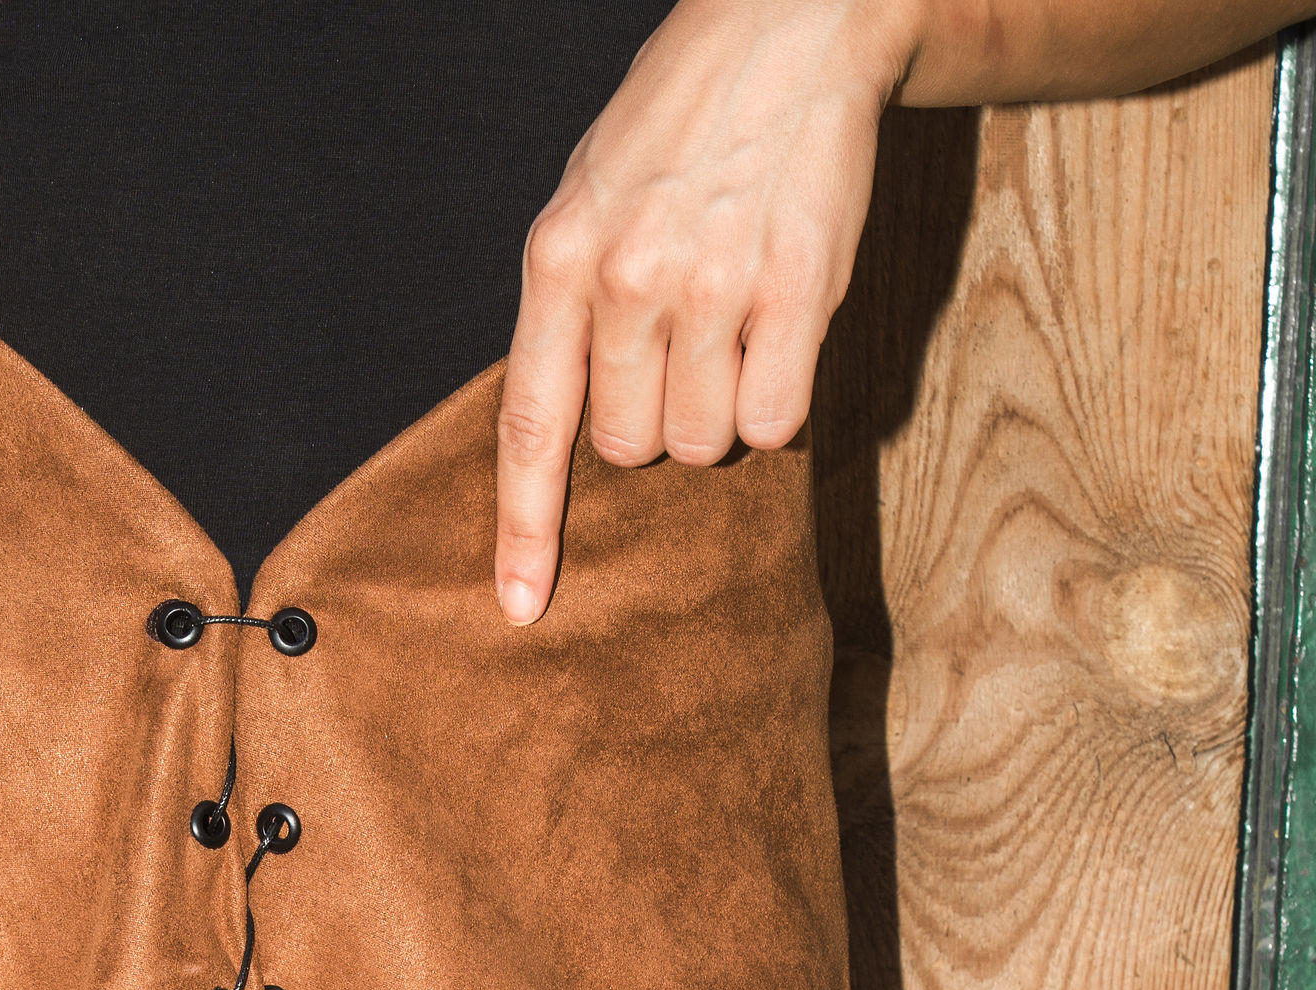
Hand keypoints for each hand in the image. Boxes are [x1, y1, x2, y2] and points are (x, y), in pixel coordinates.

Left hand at [495, 0, 900, 622]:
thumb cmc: (681, 126)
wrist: (788, 27)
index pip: (531, 424)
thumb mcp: (589, 197)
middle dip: (658, 421)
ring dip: (722, 409)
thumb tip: (569, 430)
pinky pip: (774, 421)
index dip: (524, 528)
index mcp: (558, 257)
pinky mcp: (794, 292)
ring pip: (703, 443)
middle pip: (631, 450)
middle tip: (685, 345)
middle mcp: (627, 278)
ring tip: (734, 323)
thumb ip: (570, 308)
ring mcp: (712, 287)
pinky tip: (779, 330)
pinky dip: (779, 400)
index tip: (521, 606)